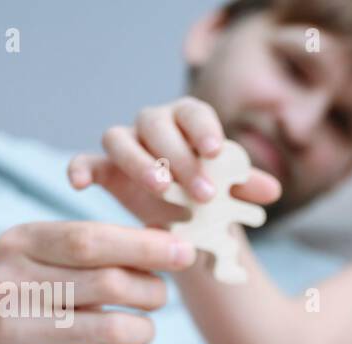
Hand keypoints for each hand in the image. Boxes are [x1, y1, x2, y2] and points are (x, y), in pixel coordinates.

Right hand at [0, 221, 195, 343]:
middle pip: (110, 284)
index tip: (184, 251)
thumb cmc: (20, 298)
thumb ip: (94, 248)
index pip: (92, 239)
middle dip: (152, 291)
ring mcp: (13, 334)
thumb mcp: (40, 259)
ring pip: (112, 331)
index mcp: (18, 245)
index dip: (146, 246)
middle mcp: (10, 285)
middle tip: (159, 297)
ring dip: (143, 332)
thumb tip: (169, 241)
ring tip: (139, 330)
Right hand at [67, 96, 281, 225]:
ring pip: (119, 138)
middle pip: (157, 126)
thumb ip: (247, 187)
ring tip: (161, 189)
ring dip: (138, 162)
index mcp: (188, 121)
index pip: (193, 112)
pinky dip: (80, 168)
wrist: (185, 223)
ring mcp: (126, 144)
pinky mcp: (105, 168)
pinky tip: (79, 184)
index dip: (203, 129)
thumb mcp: (232, 195)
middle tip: (203, 194)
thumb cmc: (211, 198)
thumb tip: (272, 190)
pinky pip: (87, 161)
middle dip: (179, 158)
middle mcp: (154, 125)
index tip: (216, 152)